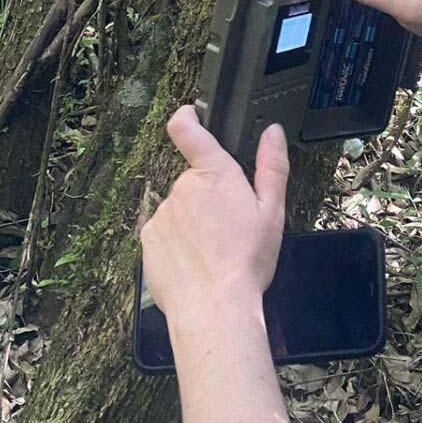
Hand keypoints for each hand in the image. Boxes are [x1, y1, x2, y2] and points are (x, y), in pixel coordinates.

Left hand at [139, 106, 289, 327]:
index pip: (188, 130)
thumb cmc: (247, 262)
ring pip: (180, 209)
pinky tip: (196, 263)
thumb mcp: (273, 212)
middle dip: (208, 198)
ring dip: (193, 223)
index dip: (186, 117)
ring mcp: (162, 214)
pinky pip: (164, 233)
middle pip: (194, 182)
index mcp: (216, 175)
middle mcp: (183, 188)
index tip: (190, 115)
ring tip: (213, 252)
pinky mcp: (148, 239)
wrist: (214, 308)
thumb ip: (272, 166)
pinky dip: (178, 243)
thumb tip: (273, 132)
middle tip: (229, 227)